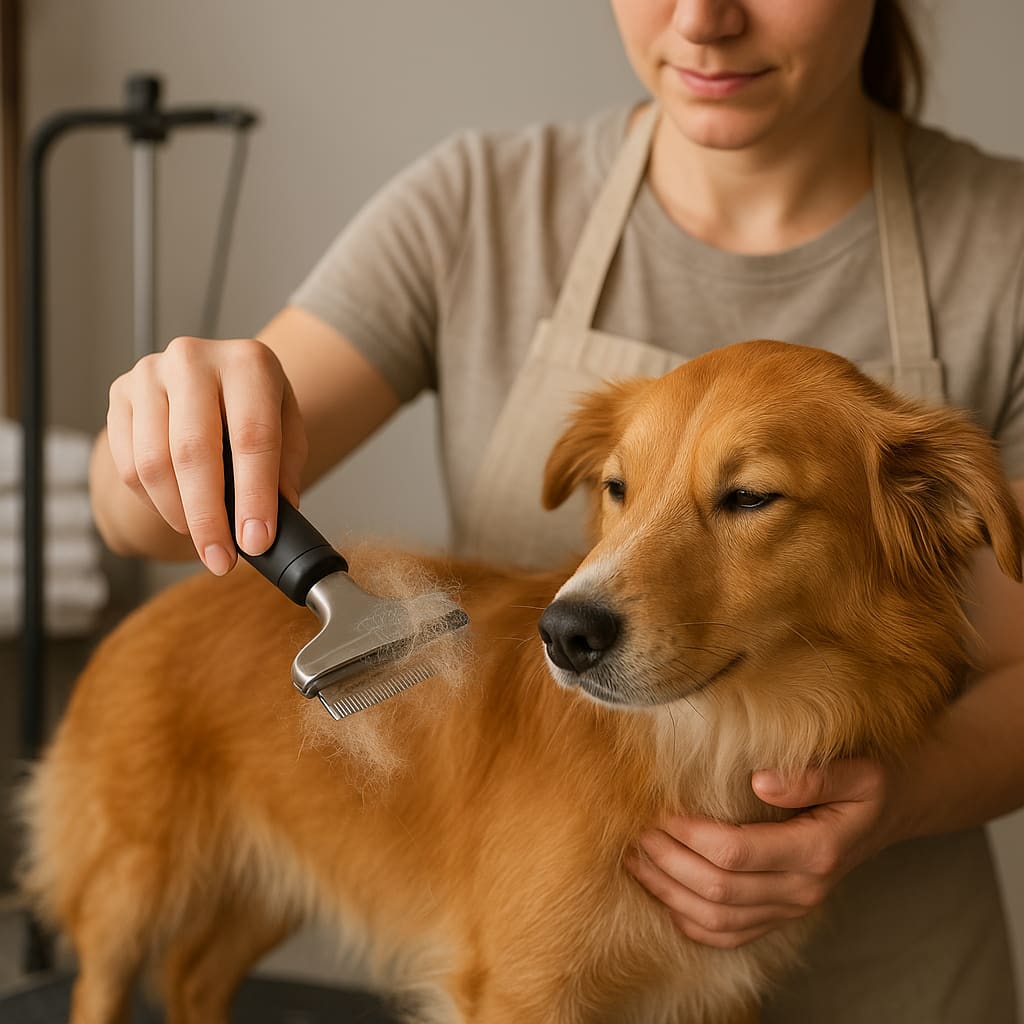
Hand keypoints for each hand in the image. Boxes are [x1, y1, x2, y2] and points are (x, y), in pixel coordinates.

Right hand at [105, 335, 306, 573]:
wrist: (216, 373)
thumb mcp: (287, 427)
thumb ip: (284, 469)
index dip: (254, 496)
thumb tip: (271, 520)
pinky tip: (178, 510)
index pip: (252, 437)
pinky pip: (128, 465)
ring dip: (179, 515)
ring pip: (153, 464)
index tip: (256, 541)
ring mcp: (150, 374)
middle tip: (221, 559)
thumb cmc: (255, 404)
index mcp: (249, 363)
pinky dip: (154, 501)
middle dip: (208, 517)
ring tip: (204, 538)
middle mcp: (194, 360)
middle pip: (193, 452)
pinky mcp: (120, 395)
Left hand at [625, 759, 900, 948]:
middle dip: (669, 863)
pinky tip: (662, 894)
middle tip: (638, 833)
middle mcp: (803, 889)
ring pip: (717, 920)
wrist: (891, 811)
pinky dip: (688, 922)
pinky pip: (729, 936)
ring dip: (669, 893)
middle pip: (719, 890)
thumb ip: (812, 775)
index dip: (690, 835)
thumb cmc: (868, 782)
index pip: (736, 852)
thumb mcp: (856, 769)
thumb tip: (761, 780)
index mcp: (816, 851)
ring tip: (635, 860)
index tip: (661, 811)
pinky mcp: (780, 915)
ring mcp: (791, 908)